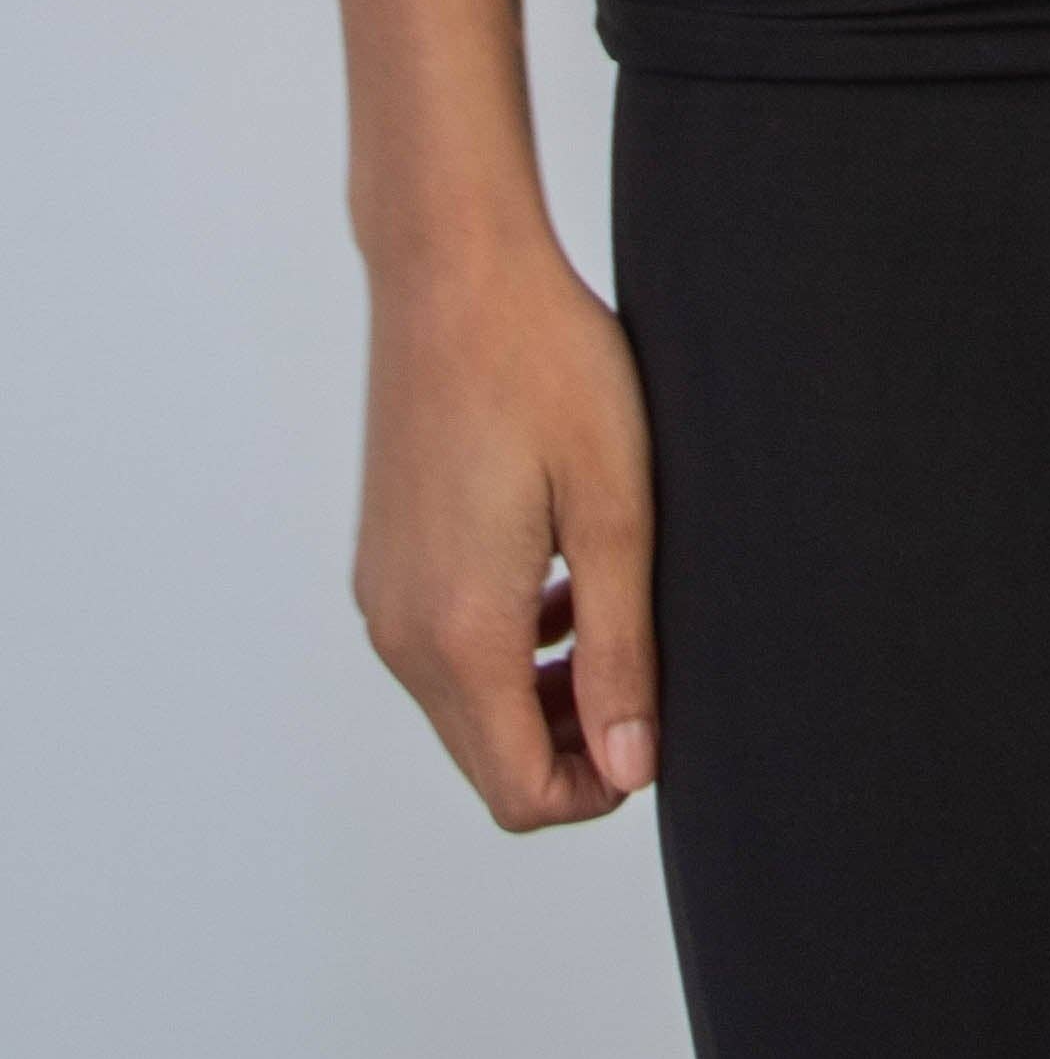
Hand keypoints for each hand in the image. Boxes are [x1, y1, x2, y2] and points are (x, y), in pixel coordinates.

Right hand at [350, 237, 658, 830]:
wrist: (453, 268)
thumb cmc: (545, 364)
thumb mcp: (613, 508)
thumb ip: (620, 648)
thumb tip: (631, 766)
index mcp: (460, 632)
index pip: (521, 790)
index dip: (599, 786)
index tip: (656, 721)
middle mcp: (403, 632)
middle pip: (489, 757)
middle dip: (573, 742)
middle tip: (644, 665)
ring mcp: (383, 594)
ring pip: (464, 705)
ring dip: (540, 692)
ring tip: (609, 614)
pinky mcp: (384, 557)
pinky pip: (442, 648)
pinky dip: (503, 645)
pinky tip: (559, 577)